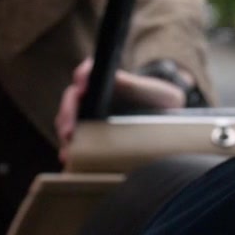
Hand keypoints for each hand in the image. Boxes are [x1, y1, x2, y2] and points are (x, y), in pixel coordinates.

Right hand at [55, 57, 186, 162]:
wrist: (168, 123)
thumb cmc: (162, 102)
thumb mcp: (157, 92)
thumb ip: (137, 85)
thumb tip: (117, 81)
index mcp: (108, 81)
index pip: (88, 72)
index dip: (82, 76)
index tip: (82, 87)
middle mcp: (94, 96)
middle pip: (72, 100)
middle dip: (67, 114)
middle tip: (69, 131)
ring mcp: (90, 116)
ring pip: (68, 122)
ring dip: (66, 136)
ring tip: (68, 152)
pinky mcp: (91, 135)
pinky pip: (76, 142)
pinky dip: (72, 151)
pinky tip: (71, 161)